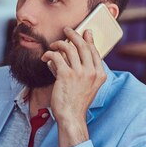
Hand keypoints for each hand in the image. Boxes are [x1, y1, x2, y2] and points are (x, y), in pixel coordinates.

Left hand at [41, 27, 106, 146]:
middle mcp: (92, 72)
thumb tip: (68, 55)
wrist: (71, 117)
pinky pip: (56, 57)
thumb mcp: (87, 86)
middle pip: (83, 46)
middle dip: (74, 34)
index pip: (94, 51)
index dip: (88, 40)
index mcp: (100, 75)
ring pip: (69, 48)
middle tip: (67, 30)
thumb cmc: (77, 103)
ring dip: (59, 43)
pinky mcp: (66, 75)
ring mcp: (80, 73)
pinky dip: (49, 54)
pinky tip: (45, 57)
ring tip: (53, 45)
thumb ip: (83, 71)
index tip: (85, 32)